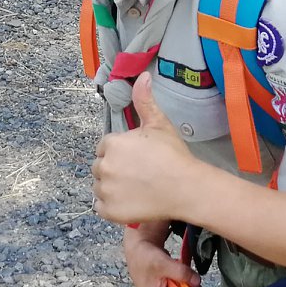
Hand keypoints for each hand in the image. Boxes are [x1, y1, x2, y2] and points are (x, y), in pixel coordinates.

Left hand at [91, 73, 202, 225]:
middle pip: (101, 167)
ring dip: (111, 187)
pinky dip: (111, 206)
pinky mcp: (108, 211)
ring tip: (135, 188)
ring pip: (99, 187)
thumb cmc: (173, 155)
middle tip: (138, 174)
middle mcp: (103, 166)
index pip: (106, 147)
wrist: (185, 188)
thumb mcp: (159, 124)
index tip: (137, 159)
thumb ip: (145, 100)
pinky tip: (130, 201)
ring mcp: (104, 190)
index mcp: (111, 143)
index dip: (121, 153)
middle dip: (114, 169)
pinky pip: (101, 207)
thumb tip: (143, 75)